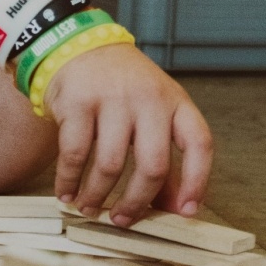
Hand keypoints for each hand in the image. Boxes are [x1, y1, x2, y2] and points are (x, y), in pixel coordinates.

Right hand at [44, 42, 212, 226]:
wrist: (78, 45)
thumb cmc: (121, 87)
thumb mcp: (153, 111)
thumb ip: (165, 156)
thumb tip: (175, 209)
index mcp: (175, 102)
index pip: (198, 144)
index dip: (197, 182)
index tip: (186, 213)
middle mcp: (148, 99)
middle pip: (153, 165)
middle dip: (136, 202)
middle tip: (122, 220)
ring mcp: (111, 99)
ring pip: (110, 165)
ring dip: (97, 196)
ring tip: (89, 208)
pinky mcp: (77, 102)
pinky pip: (75, 153)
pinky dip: (69, 180)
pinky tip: (66, 192)